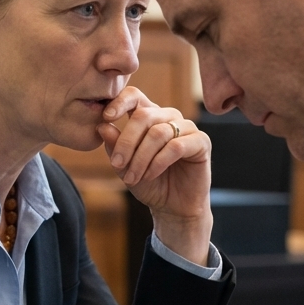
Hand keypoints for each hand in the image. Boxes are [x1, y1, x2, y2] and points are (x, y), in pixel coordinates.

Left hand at [98, 87, 212, 264]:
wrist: (173, 208)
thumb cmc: (149, 184)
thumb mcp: (125, 166)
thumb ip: (115, 146)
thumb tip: (102, 126)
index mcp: (149, 116)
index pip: (134, 96)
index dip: (119, 102)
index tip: (106, 117)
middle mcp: (168, 117)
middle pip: (143, 115)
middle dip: (127, 141)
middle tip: (117, 164)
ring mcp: (187, 127)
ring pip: (158, 133)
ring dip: (141, 158)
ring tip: (132, 178)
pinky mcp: (201, 142)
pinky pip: (176, 146)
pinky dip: (158, 162)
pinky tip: (150, 175)